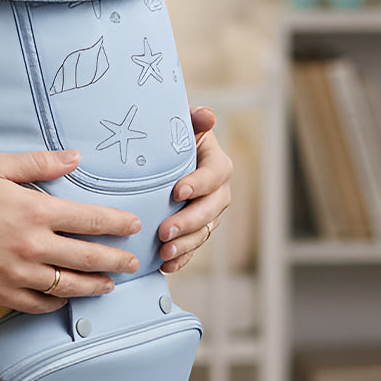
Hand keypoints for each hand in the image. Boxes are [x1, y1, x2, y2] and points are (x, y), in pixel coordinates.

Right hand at [0, 149, 141, 313]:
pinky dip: (56, 303)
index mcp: (34, 211)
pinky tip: (64, 298)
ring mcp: (16, 274)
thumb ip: (38, 163)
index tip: (133, 225)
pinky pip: (38, 304)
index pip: (90, 220)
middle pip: (88, 257)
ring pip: (68, 286)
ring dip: (95, 286)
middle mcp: (32, 246)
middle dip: (116, 260)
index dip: (117, 223)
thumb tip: (75, 157)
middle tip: (134, 262)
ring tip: (109, 285)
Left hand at [157, 108, 232, 272]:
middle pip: (211, 209)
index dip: (199, 184)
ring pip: (203, 232)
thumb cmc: (171, 136)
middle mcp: (218, 191)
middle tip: (165, 231)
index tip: (177, 191)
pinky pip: (194, 247)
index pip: (215, 174)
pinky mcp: (197, 230)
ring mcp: (209, 213)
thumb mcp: (181, 124)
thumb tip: (206, 115)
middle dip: (189, 222)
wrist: (162, 155)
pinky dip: (182, 258)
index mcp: (217, 163)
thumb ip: (194, 120)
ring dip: (185, 245)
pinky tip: (165, 265)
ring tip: (164, 253)